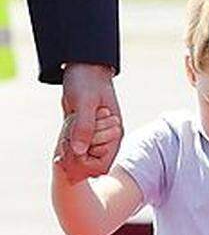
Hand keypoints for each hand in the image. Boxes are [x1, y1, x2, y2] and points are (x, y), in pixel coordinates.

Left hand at [58, 65, 121, 181]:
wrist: (84, 68)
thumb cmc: (88, 82)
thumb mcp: (84, 102)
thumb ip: (84, 127)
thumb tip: (78, 151)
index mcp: (115, 135)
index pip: (101, 167)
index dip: (85, 163)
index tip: (72, 146)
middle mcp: (107, 140)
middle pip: (88, 164)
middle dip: (75, 152)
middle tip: (71, 126)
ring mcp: (96, 136)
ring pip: (79, 156)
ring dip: (70, 145)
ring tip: (71, 121)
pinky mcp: (85, 132)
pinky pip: (73, 146)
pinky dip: (67, 139)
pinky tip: (68, 122)